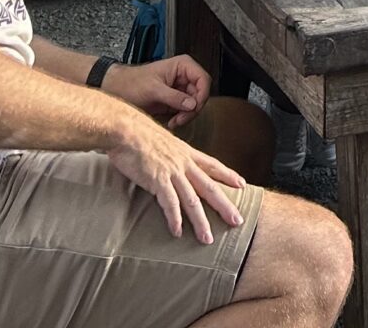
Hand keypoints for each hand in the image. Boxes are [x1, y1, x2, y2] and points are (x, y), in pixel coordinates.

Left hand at [105, 55, 210, 127]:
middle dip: (192, 109)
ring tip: (174, 121)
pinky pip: (185, 110)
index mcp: (182, 66)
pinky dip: (181, 118)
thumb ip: (174, 97)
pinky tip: (172, 121)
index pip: (203, 79)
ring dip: (186, 115)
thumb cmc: (131, 82)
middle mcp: (184, 76)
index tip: (193, 108)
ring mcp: (180, 88)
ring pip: (194, 104)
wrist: (117, 89)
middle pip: (200, 94)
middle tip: (181, 119)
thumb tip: (192, 104)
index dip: (202, 95)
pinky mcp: (175, 100)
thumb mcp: (153, 90)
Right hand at [105, 114, 245, 242]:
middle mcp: (183, 162)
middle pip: (209, 187)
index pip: (212, 165)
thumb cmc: (138, 134)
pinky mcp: (157, 180)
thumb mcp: (163, 141)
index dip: (228, 175)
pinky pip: (170, 203)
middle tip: (238, 221)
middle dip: (224, 205)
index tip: (242, 185)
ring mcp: (172, 171)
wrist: (125, 129)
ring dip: (200, 221)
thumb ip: (170, 154)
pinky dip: (175, 219)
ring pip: (192, 200)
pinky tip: (177, 232)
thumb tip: (170, 162)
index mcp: (185, 152)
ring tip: (207, 239)